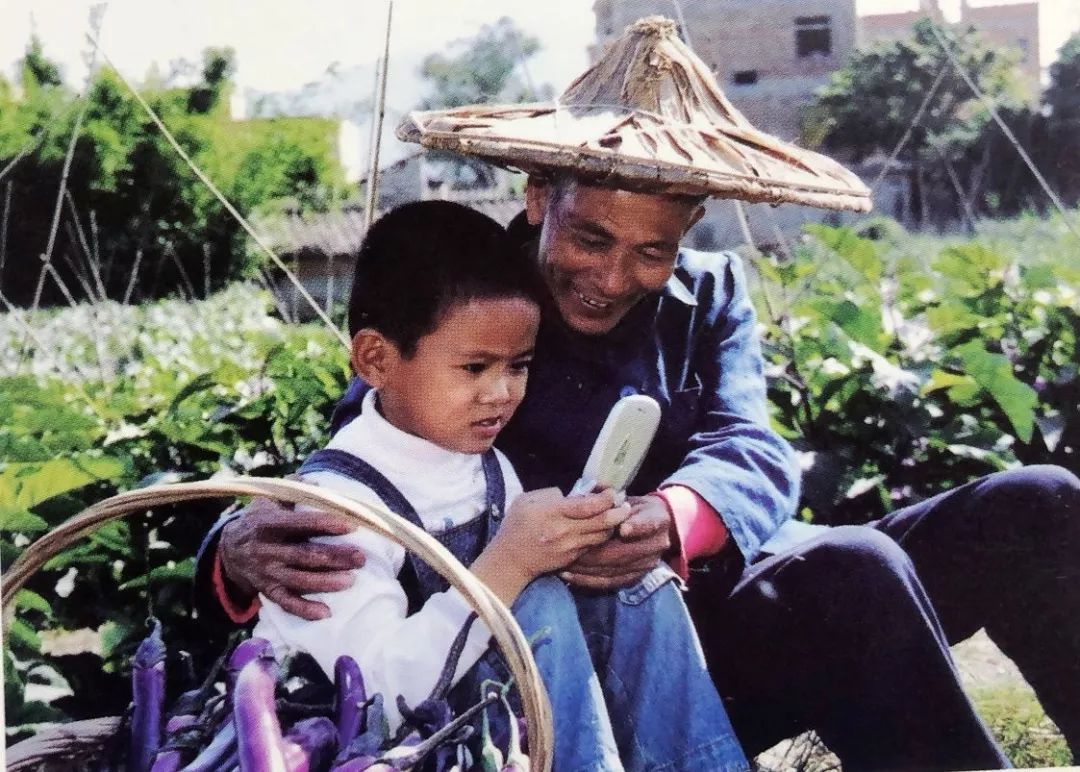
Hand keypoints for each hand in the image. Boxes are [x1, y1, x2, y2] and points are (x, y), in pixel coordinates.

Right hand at [219, 496, 365, 619]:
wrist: (229, 550)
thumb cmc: (260, 519)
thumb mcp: (269, 499)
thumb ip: (293, 488)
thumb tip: (318, 482)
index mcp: (269, 524)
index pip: (301, 523)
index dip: (326, 524)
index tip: (352, 525)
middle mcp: (267, 550)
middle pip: (306, 555)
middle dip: (336, 557)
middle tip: (361, 558)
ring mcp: (267, 572)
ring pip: (300, 580)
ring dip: (327, 582)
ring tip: (351, 580)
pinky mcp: (267, 591)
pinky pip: (287, 603)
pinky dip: (305, 609)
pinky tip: (325, 612)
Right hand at [478, 488, 629, 598]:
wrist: (510, 560)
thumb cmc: (516, 525)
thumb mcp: (527, 500)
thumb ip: (551, 494)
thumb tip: (571, 494)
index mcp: (554, 513)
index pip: (589, 506)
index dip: (606, 498)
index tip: (612, 492)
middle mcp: (565, 531)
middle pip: (603, 522)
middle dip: (619, 512)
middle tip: (625, 504)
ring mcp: (571, 547)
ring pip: (603, 536)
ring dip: (614, 525)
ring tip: (618, 515)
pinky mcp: (573, 558)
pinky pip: (594, 545)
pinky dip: (601, 536)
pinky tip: (604, 528)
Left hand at [561, 494, 671, 590]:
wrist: (652, 526)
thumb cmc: (633, 508)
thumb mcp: (629, 497)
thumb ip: (614, 498)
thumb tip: (598, 492)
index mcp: (658, 520)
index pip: (648, 524)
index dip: (636, 526)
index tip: (622, 529)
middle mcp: (656, 545)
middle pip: (626, 552)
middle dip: (598, 552)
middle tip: (573, 549)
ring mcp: (647, 564)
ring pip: (615, 569)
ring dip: (588, 568)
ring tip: (566, 563)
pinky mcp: (636, 577)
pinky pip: (610, 582)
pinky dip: (589, 580)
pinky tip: (570, 576)